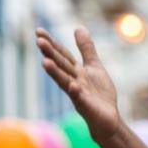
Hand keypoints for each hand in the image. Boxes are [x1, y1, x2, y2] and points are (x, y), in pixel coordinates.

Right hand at [35, 28, 120, 142]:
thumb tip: (78, 28)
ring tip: (45, 62)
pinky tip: (73, 86)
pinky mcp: (86, 107)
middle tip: (39, 41)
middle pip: (61, 66)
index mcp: (76, 71)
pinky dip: (76, 92)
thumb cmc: (99, 94)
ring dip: (55, 73)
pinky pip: (80, 99)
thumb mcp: (94, 67)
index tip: (39, 31)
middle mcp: (73, 81)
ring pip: (65, 82)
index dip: (52, 44)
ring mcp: (78, 95)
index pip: (62, 55)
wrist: (108, 119)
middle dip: (50, 54)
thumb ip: (86, 50)